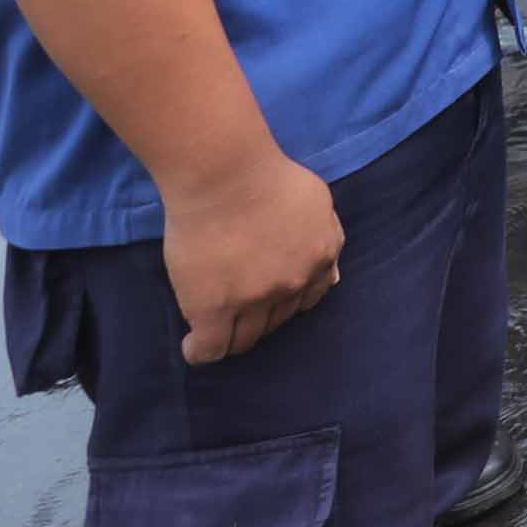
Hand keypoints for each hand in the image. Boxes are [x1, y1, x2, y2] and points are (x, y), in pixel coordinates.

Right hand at [159, 146, 343, 363]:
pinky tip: (193, 346)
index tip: (268, 299)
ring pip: (244, 340)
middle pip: (277, 321)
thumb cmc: (268, 177)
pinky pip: (210, 348)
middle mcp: (294, 284)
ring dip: (232, 337)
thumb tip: (332, 277)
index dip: (286, 302)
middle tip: (237, 309)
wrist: (224, 175)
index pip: (308, 300)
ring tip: (216, 331)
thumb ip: (328, 237)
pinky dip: (201, 352)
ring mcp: (255, 300)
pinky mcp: (214, 309)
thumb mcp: (316, 203)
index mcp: (321, 258)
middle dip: (260, 318)